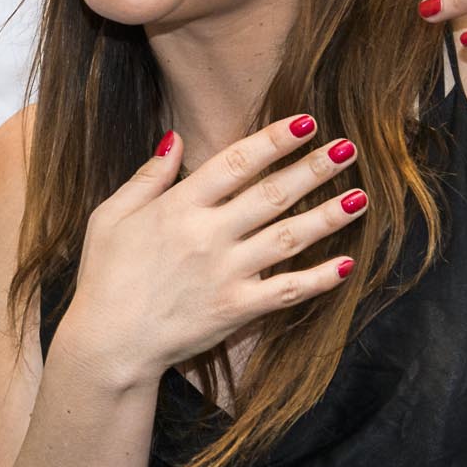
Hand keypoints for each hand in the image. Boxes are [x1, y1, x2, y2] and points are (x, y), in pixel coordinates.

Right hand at [59, 118, 364, 390]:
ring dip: (329, 216)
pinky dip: (319, 279)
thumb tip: (174, 139)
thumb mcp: (111, 217)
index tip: (307, 123)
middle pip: (273, 193)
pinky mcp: (236, 309)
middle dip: (314, 168)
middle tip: (349, 148)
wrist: (108, 343)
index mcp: (179, 207)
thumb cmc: (105, 278)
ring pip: (289, 237)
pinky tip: (347, 264)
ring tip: (361, 197)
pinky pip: (287, 290)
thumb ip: (148, 177)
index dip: (275, 139)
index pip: (237, 162)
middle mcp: (208, 234)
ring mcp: (226, 273)